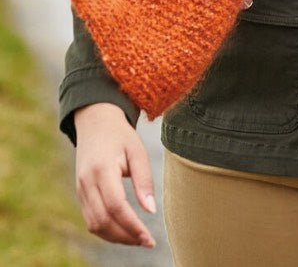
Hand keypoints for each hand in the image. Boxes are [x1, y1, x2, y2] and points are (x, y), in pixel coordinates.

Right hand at [74, 102, 155, 247]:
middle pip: (103, 221)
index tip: (149, 239)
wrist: (95, 122)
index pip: (116, 206)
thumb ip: (144, 180)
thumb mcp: (137, 151)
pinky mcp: (80, 194)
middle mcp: (86, 182)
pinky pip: (91, 219)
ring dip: (116, 237)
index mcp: (102, 169)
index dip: (132, 226)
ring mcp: (80, 189)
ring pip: (94, 225)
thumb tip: (151, 211)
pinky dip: (107, 230)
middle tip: (147, 242)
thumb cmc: (120, 136)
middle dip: (125, 236)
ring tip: (138, 238)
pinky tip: (124, 229)